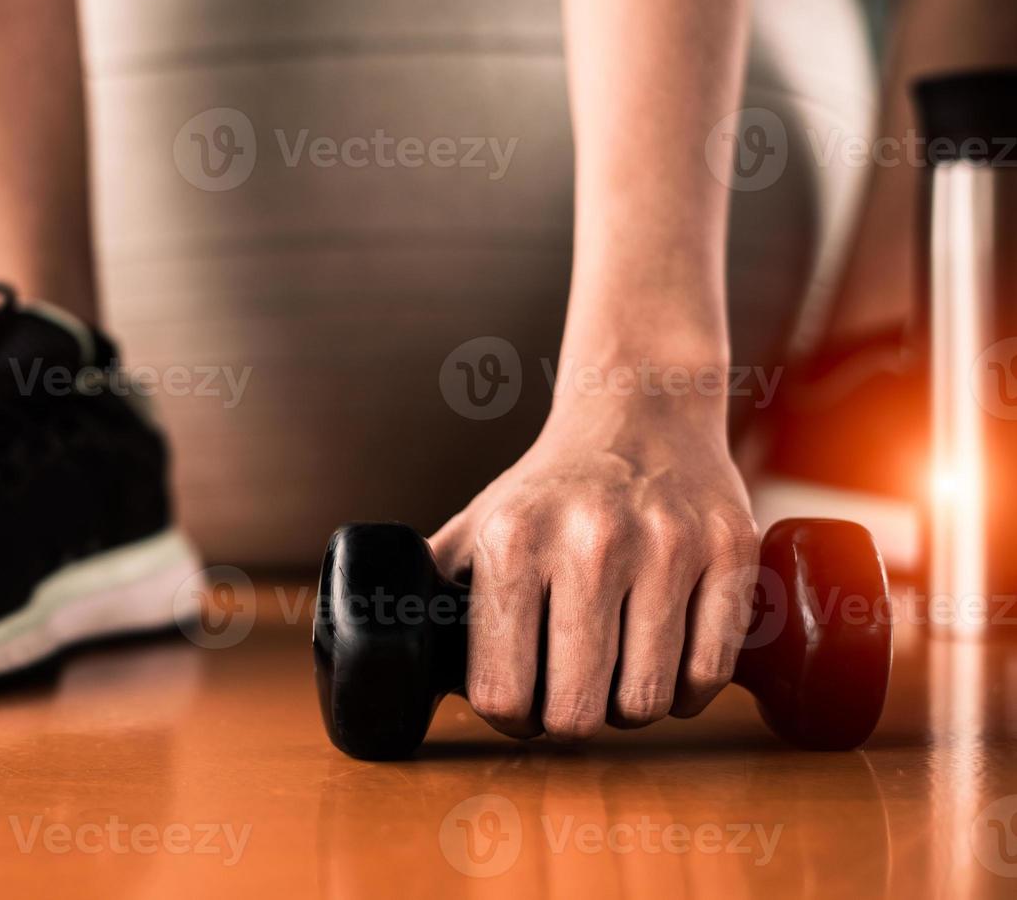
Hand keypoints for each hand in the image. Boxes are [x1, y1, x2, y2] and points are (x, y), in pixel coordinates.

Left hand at [429, 387, 758, 741]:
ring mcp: (668, 544)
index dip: (509, 718)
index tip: (519, 705)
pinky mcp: (730, 549)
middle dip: (568, 721)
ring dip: (627, 710)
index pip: (501, 691)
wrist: (640, 410)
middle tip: (569, 698)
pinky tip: (663, 663)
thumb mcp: (479, 524)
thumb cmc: (551, 487)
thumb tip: (400, 659)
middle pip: (576, 711)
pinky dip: (684, 690)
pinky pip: (709, 674)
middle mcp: (590, 540)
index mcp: (513, 539)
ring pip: (646, 703)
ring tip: (614, 678)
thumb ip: (436, 591)